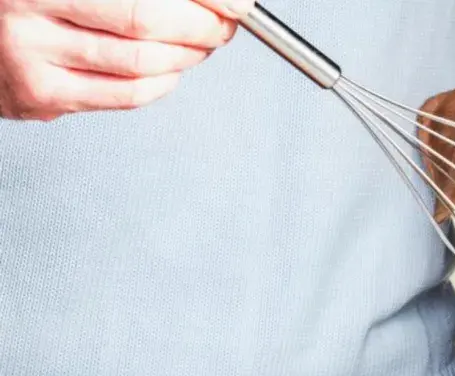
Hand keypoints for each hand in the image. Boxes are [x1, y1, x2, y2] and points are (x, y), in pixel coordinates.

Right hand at [0, 0, 254, 119]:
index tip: (235, 4)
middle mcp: (29, 11)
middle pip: (147, 24)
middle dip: (202, 27)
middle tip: (222, 24)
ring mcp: (33, 57)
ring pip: (142, 64)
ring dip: (188, 56)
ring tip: (200, 44)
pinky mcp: (43, 96)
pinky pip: (126, 95)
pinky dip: (163, 83)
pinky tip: (170, 69)